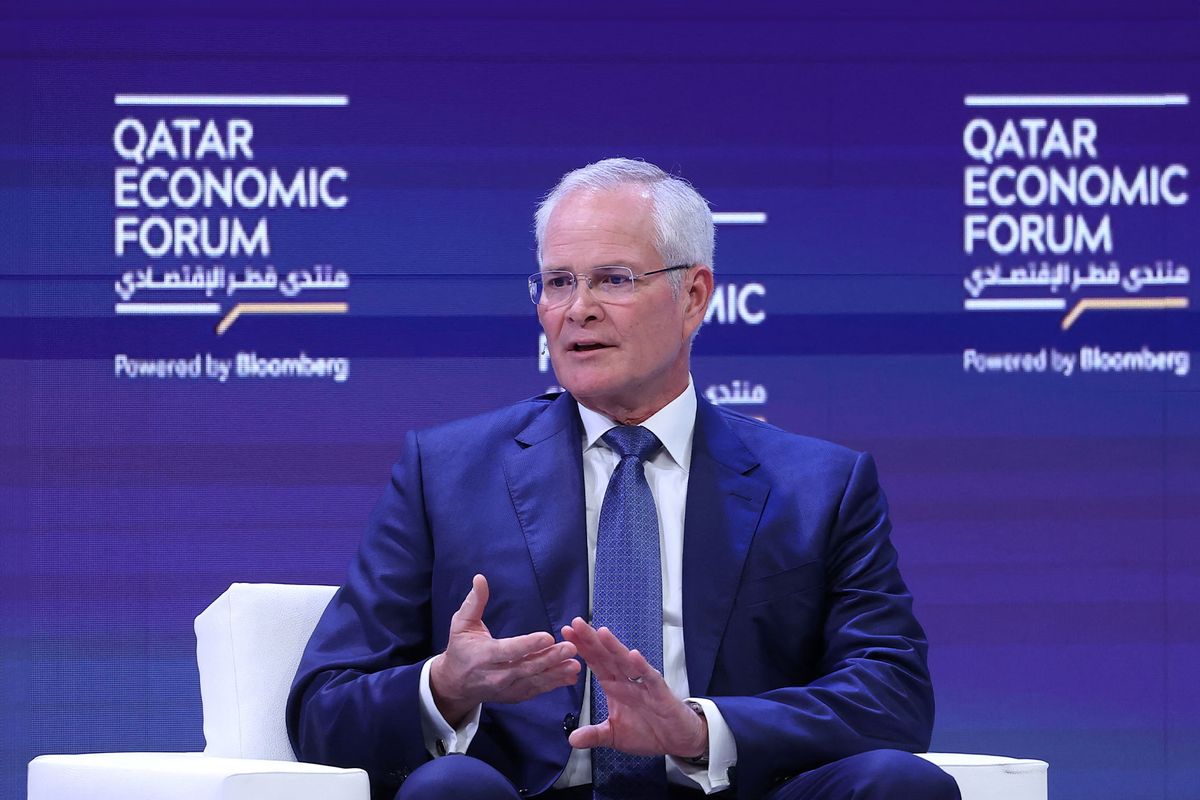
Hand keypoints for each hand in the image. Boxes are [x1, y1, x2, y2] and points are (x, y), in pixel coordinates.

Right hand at [430, 574, 580, 726]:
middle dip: (550, 658)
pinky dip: (553, 684)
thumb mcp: (461, 624)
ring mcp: (506, 689)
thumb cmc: (460, 649)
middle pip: (526, 667)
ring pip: (534, 681)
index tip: (548, 637)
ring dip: (556, 673)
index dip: (528, 644)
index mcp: (484, 656)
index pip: (509, 650)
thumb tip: (480, 578)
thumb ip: (474, 602)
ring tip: (575, 664)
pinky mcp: (514, 695)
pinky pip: (536, 690)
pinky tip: (570, 677)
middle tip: (571, 648)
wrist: (455, 684)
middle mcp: (496, 675)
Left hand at [561, 618, 707, 759]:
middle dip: (592, 640)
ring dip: (614, 647)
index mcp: (615, 685)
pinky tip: (633, 656)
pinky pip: (650, 677)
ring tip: (601, 632)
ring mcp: (643, 683)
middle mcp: (627, 679)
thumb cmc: (647, 731)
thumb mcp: (614, 736)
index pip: (596, 662)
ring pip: (626, 662)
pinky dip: (641, 667)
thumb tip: (571, 739)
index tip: (566, 633)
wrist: (677, 740)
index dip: (582, 648)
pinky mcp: (660, 692)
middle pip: (607, 656)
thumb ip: (594, 735)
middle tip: (576, 623)